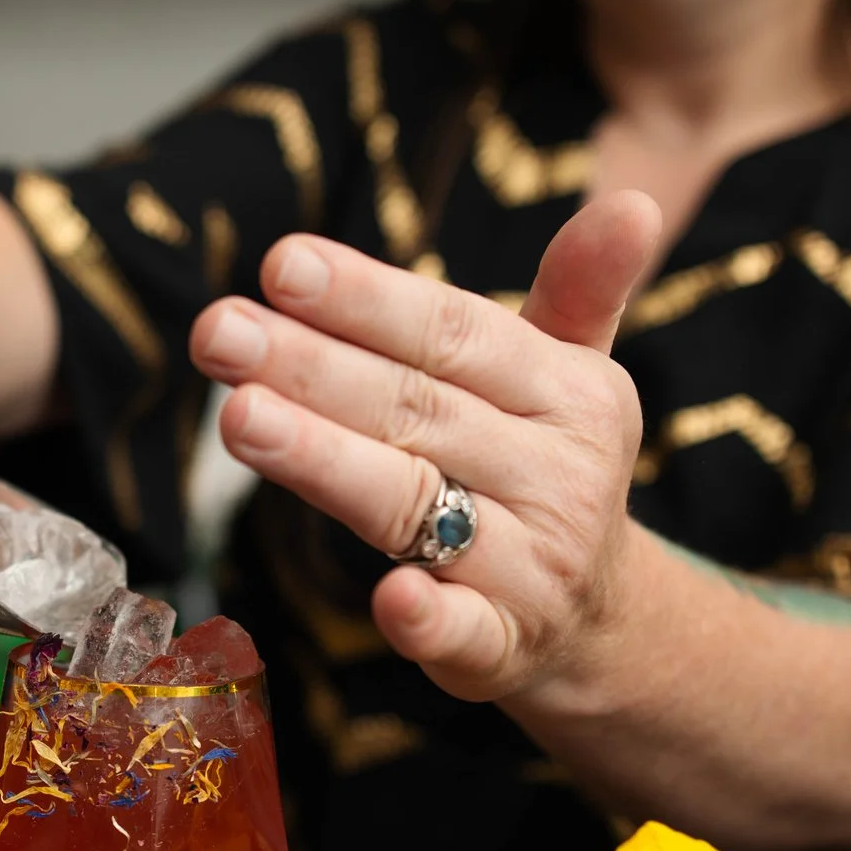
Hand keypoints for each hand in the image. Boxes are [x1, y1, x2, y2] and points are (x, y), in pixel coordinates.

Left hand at [189, 191, 662, 704]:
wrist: (599, 621)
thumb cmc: (544, 470)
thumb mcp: (571, 375)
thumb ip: (579, 289)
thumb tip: (633, 201)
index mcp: (567, 393)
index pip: (452, 334)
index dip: (367, 299)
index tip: (282, 264)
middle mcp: (555, 475)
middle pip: (414, 410)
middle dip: (310, 367)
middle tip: (217, 331)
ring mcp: (530, 566)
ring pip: (413, 504)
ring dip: (327, 461)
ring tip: (240, 417)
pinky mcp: (502, 648)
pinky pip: (462, 631)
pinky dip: (426, 617)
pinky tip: (387, 597)